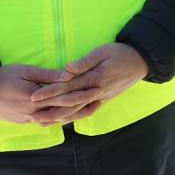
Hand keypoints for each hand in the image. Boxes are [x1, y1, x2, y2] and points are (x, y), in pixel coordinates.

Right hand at [0, 64, 97, 124]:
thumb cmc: (0, 77)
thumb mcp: (25, 71)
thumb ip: (48, 75)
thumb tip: (70, 75)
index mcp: (36, 99)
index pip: (66, 98)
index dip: (84, 94)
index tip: (99, 89)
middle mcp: (34, 113)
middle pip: (65, 112)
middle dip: (84, 106)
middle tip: (100, 99)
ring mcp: (28, 120)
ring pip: (57, 119)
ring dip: (74, 114)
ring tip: (90, 107)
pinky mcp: (24, 122)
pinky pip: (46, 122)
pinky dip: (60, 118)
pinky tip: (70, 114)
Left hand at [29, 43, 148, 124]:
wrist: (142, 61)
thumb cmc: (121, 53)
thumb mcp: (103, 51)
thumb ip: (85, 62)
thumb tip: (67, 69)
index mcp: (95, 78)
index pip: (68, 87)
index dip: (50, 92)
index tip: (34, 96)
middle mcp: (97, 91)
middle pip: (70, 103)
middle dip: (50, 110)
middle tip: (32, 115)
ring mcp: (102, 98)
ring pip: (78, 111)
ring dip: (60, 118)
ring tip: (43, 122)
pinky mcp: (105, 100)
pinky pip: (87, 111)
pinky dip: (74, 117)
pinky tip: (64, 120)